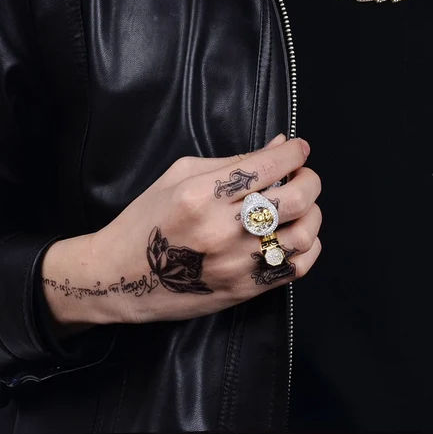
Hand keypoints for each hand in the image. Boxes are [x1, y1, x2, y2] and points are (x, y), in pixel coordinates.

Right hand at [41, 134, 321, 328]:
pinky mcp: (245, 288)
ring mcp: (236, 263)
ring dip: (312, 214)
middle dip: (309, 180)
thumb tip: (280, 145)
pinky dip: (308, 247)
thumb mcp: (178, 177)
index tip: (299, 149)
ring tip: (301, 207)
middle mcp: (221, 229)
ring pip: (303, 234)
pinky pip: (296, 267)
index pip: (267, 165)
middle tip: (303, 176)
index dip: (294, 152)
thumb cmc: (146, 221)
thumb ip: (232, 161)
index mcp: (200, 194)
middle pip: (295, 199)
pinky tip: (294, 235)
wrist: (120, 278)